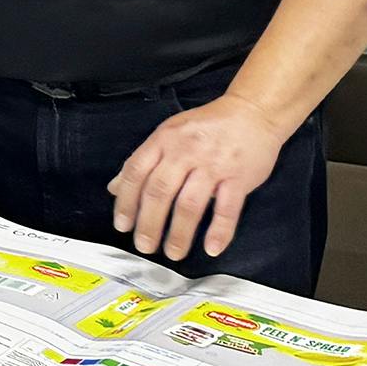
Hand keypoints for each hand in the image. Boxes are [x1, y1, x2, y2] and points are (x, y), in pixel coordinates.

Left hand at [108, 92, 293, 262]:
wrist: (252, 112)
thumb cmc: (207, 126)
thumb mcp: (168, 134)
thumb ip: (143, 161)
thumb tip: (114, 188)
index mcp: (164, 140)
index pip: (137, 172)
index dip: (126, 201)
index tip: (122, 225)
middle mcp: (185, 152)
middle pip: (160, 191)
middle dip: (149, 223)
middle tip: (144, 247)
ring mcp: (213, 165)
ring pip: (190, 204)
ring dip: (180, 233)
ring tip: (173, 253)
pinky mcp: (239, 177)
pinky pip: (227, 209)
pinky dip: (220, 231)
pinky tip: (211, 248)